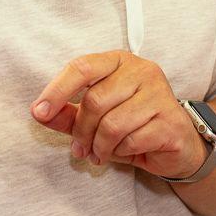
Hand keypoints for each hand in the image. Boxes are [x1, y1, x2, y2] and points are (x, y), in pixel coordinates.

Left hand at [32, 51, 205, 180]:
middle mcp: (143, 71)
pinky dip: (120, 152)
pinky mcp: (170, 121)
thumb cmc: (133, 126)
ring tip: (98, 154)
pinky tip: (121, 153)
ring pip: (113, 123)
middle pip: (95, 100)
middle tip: (79, 149)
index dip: (57, 90)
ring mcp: (160, 94)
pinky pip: (132, 140)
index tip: (39, 112)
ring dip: (99, 146)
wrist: (177, 144)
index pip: (83, 67)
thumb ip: (68, 114)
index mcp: (120, 61)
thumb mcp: (96, 119)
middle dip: (81, 130)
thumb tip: (38, 113)